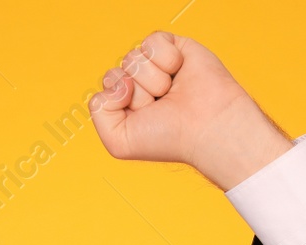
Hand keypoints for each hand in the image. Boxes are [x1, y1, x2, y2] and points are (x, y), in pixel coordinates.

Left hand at [88, 31, 293, 190]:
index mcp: (126, 106)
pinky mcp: (175, 49)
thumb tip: (117, 81)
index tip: (141, 115)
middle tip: (158, 106)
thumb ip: (99, 112)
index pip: (105, 88)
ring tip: (171, 92)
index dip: (117, 99)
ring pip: (133, 57)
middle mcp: (140, 86)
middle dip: (134, 91)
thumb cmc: (169, 138)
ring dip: (151, 78)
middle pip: (116, 72)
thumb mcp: (118, 141)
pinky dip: (165, 58)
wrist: (207, 126)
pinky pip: (152, 41)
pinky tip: (179, 72)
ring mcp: (157, 67)